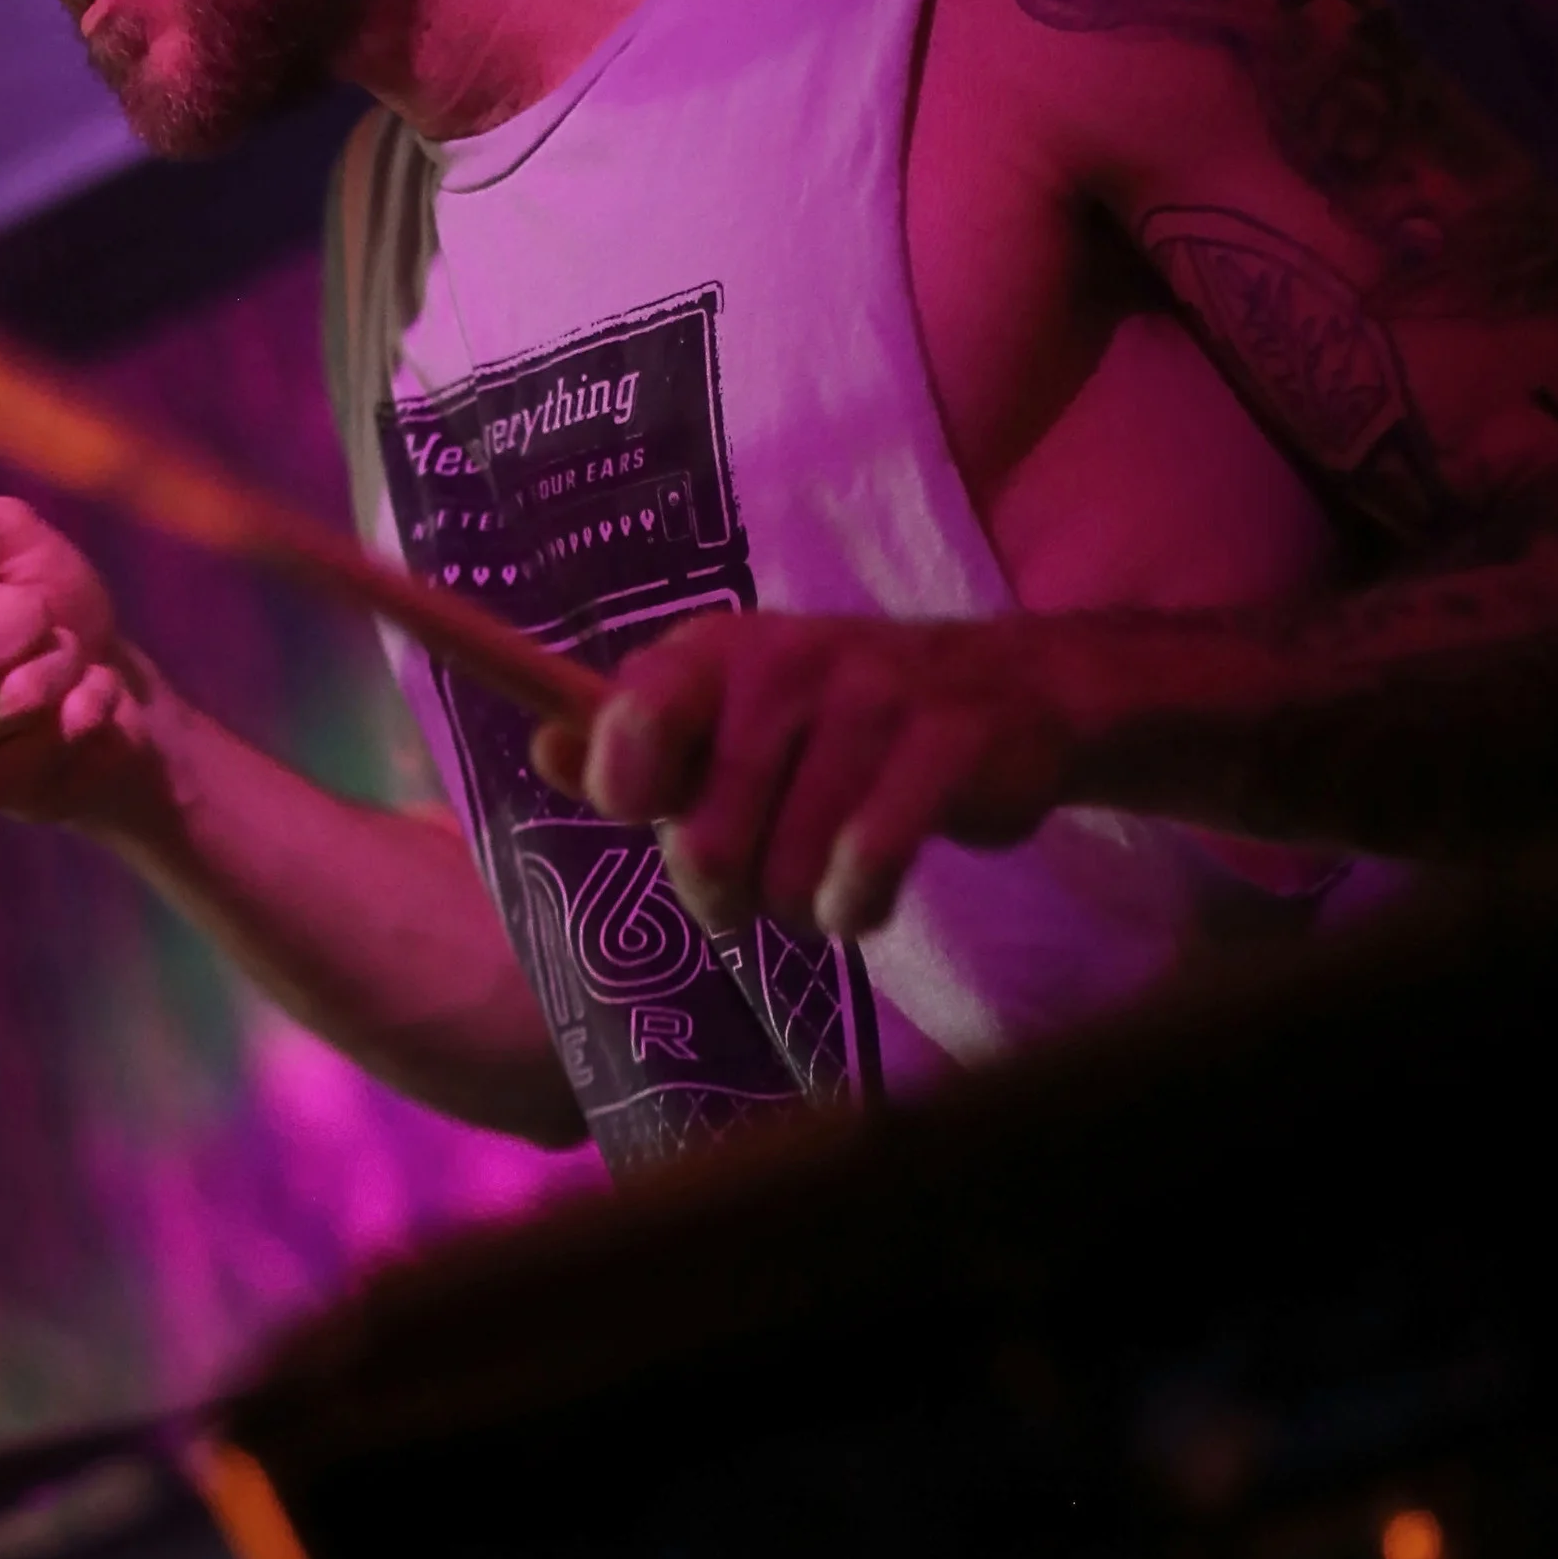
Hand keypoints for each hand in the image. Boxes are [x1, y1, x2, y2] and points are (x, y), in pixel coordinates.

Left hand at [532, 609, 1090, 939]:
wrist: (1010, 693)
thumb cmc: (834, 727)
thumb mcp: (726, 722)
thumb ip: (631, 744)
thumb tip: (546, 748)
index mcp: (714, 651)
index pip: (634, 716)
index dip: (630, 789)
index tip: (656, 810)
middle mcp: (786, 661)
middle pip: (704, 837)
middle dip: (722, 892)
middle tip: (753, 883)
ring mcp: (873, 698)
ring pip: (787, 866)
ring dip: (796, 907)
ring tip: (817, 884)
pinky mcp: (947, 745)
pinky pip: (869, 865)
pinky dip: (856, 907)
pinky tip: (862, 898)